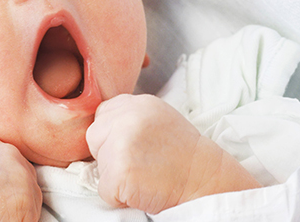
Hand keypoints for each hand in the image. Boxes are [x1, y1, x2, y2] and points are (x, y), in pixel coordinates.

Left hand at [85, 94, 260, 213]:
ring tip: (144, 175)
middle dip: (108, 153)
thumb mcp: (158, 120)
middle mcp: (128, 118)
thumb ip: (131, 118)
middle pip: (94, 136)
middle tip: (139, 163)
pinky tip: (143, 189)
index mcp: (138, 103)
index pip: (102, 114)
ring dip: (115, 176)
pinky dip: (120, 197)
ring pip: (98, 165)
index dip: (112, 134)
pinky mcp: (120, 171)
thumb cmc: (183, 156)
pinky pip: (105, 190)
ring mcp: (122, 143)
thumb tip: (104, 128)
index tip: (132, 147)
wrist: (206, 180)